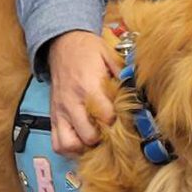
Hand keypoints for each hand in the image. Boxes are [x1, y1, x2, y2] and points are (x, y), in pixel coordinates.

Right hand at [47, 31, 119, 154]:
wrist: (61, 42)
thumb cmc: (88, 49)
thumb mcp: (109, 54)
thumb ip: (123, 72)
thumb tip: (138, 88)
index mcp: (88, 87)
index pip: (106, 116)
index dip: (118, 122)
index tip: (125, 120)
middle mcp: (72, 103)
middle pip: (88, 135)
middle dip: (103, 139)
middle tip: (113, 134)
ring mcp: (60, 112)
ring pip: (68, 144)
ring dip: (84, 147)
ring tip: (97, 141)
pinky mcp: (53, 116)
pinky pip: (56, 142)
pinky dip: (68, 148)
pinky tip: (82, 142)